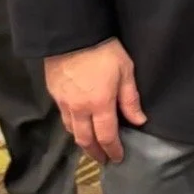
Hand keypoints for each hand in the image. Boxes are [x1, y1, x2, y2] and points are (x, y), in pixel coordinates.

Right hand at [44, 38, 145, 165]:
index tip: (117, 158)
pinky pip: (63, 116)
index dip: (112, 150)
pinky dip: (71, 125)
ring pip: (71, 130)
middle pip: (85, 139)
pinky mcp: (53, 93)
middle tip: (103, 159)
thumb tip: (139, 121)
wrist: (72, 33)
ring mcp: (63, 102)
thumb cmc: (104, 50)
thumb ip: (130, 99)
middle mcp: (79, 108)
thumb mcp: (125, 71)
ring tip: (90, 145)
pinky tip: (77, 124)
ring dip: (81, 141)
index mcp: (99, 104)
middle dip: (95, 152)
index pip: (106, 136)